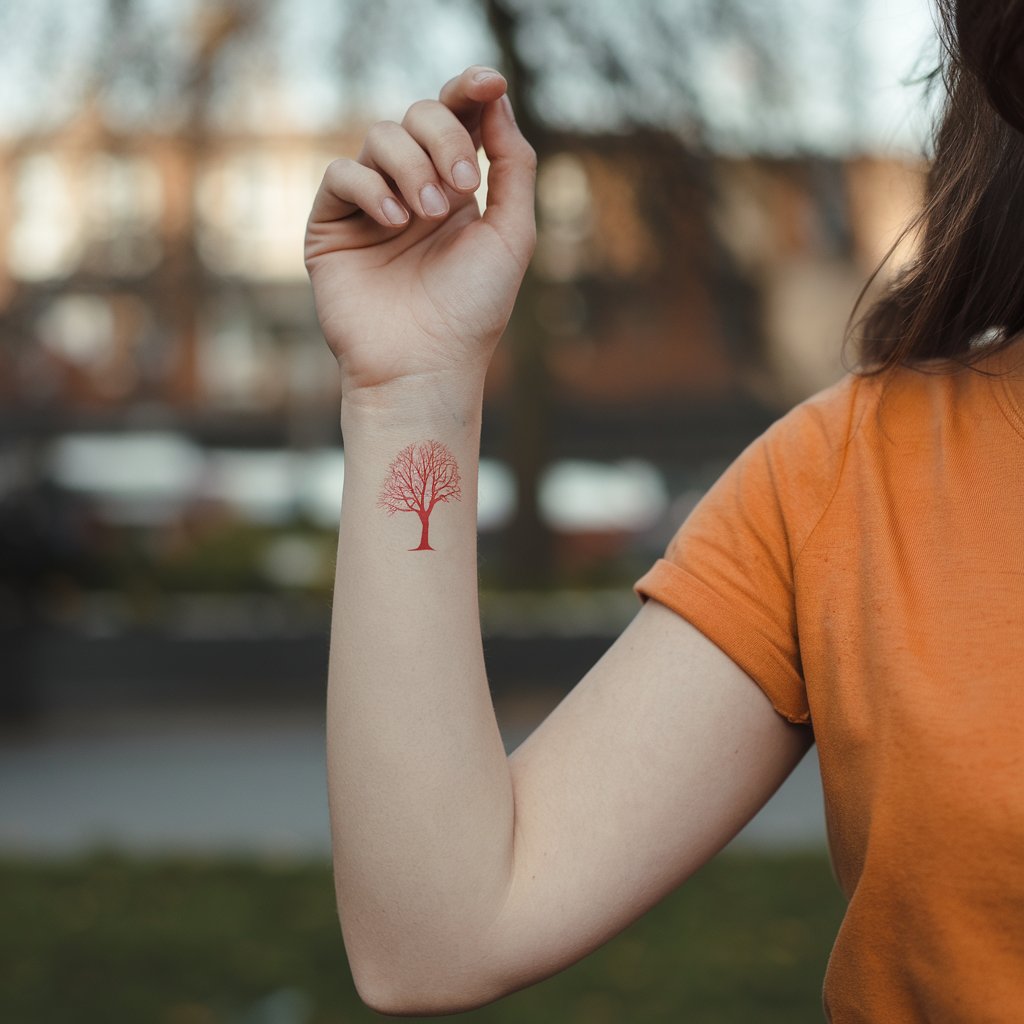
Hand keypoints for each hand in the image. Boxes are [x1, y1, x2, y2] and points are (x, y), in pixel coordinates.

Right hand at [304, 66, 536, 405]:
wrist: (425, 366)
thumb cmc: (473, 310)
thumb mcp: (511, 234)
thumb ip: (515, 165)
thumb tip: (497, 98)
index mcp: (457, 189)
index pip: (458, 119)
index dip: (469, 90)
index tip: (489, 81)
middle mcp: (413, 189)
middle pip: (419, 116)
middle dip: (444, 139)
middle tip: (464, 187)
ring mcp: (370, 206)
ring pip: (379, 137)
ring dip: (411, 168)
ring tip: (429, 216)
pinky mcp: (331, 226)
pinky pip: (341, 174)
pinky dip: (371, 188)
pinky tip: (395, 224)